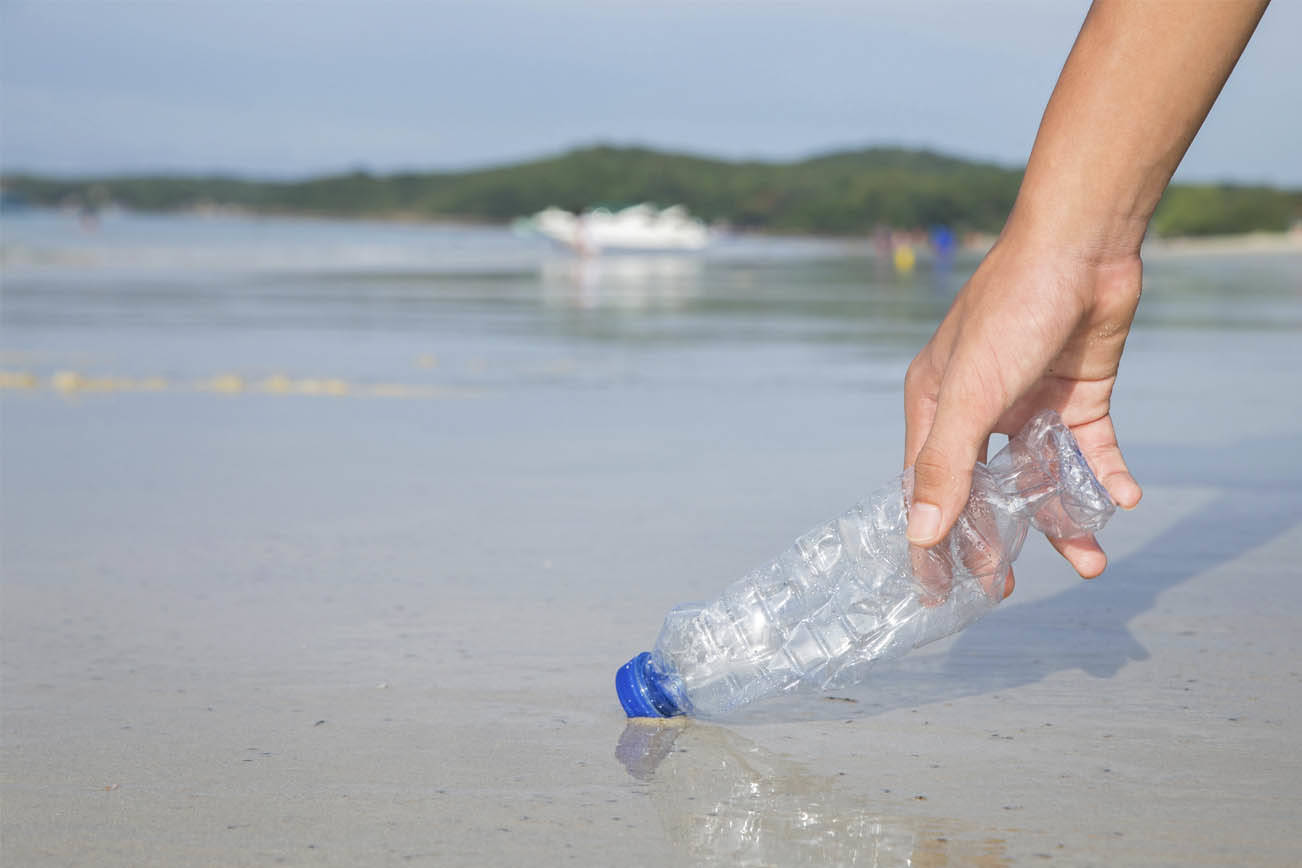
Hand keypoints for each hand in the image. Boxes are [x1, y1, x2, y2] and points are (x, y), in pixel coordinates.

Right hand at [903, 232, 1143, 583]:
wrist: (1083, 248)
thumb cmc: (1011, 312)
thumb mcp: (970, 395)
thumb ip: (945, 466)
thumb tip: (921, 537)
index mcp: (936, 406)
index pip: (928, 487)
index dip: (931, 540)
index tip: (939, 591)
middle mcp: (979, 409)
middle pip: (984, 489)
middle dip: (997, 538)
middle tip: (1010, 587)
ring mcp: (1030, 403)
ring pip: (1042, 477)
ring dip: (1064, 518)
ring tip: (1092, 563)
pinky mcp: (1078, 394)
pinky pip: (1090, 450)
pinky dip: (1105, 476)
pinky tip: (1124, 498)